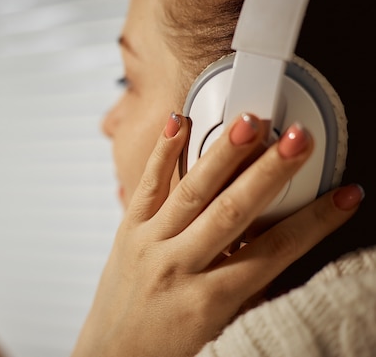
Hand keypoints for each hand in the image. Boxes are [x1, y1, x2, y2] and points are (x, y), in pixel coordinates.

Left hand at [72, 113, 361, 356]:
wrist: (111, 356)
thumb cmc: (167, 347)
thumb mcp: (218, 322)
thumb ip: (244, 283)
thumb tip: (281, 242)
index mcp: (209, 299)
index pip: (273, 251)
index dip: (314, 221)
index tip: (343, 195)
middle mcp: (178, 266)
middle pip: (233, 212)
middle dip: (270, 172)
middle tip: (297, 140)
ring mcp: (149, 244)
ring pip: (191, 192)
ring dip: (222, 154)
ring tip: (250, 124)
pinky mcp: (127, 229)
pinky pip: (146, 185)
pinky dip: (162, 152)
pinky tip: (178, 122)